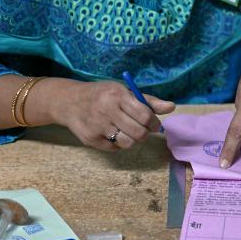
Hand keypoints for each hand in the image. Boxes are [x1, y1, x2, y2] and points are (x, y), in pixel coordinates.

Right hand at [49, 79, 174, 150]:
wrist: (69, 101)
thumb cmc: (102, 95)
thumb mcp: (123, 91)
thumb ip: (148, 101)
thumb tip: (172, 107)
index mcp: (117, 95)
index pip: (145, 115)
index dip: (154, 123)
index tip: (154, 124)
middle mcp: (107, 110)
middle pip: (138, 133)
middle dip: (145, 134)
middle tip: (142, 129)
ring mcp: (97, 127)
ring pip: (128, 143)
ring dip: (132, 139)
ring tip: (126, 131)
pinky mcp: (91, 140)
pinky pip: (114, 148)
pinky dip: (117, 143)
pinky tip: (111, 132)